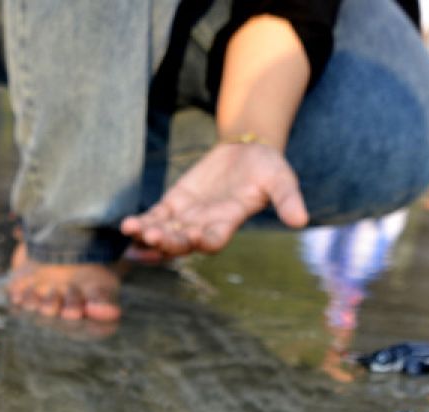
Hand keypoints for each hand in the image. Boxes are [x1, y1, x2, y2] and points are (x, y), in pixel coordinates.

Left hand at [120, 142, 307, 255]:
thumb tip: (302, 220)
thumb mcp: (281, 179)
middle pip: (184, 241)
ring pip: (164, 233)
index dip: (206, 241)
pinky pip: (154, 217)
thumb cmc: (267, 168)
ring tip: (133, 232)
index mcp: (229, 223)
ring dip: (148, 235)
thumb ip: (288, 199)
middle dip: (169, 241)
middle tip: (154, 238)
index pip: (216, 239)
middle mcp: (204, 226)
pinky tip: (126, 226)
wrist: (246, 151)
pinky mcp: (173, 204)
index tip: (198, 240)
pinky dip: (141, 222)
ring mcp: (186, 218)